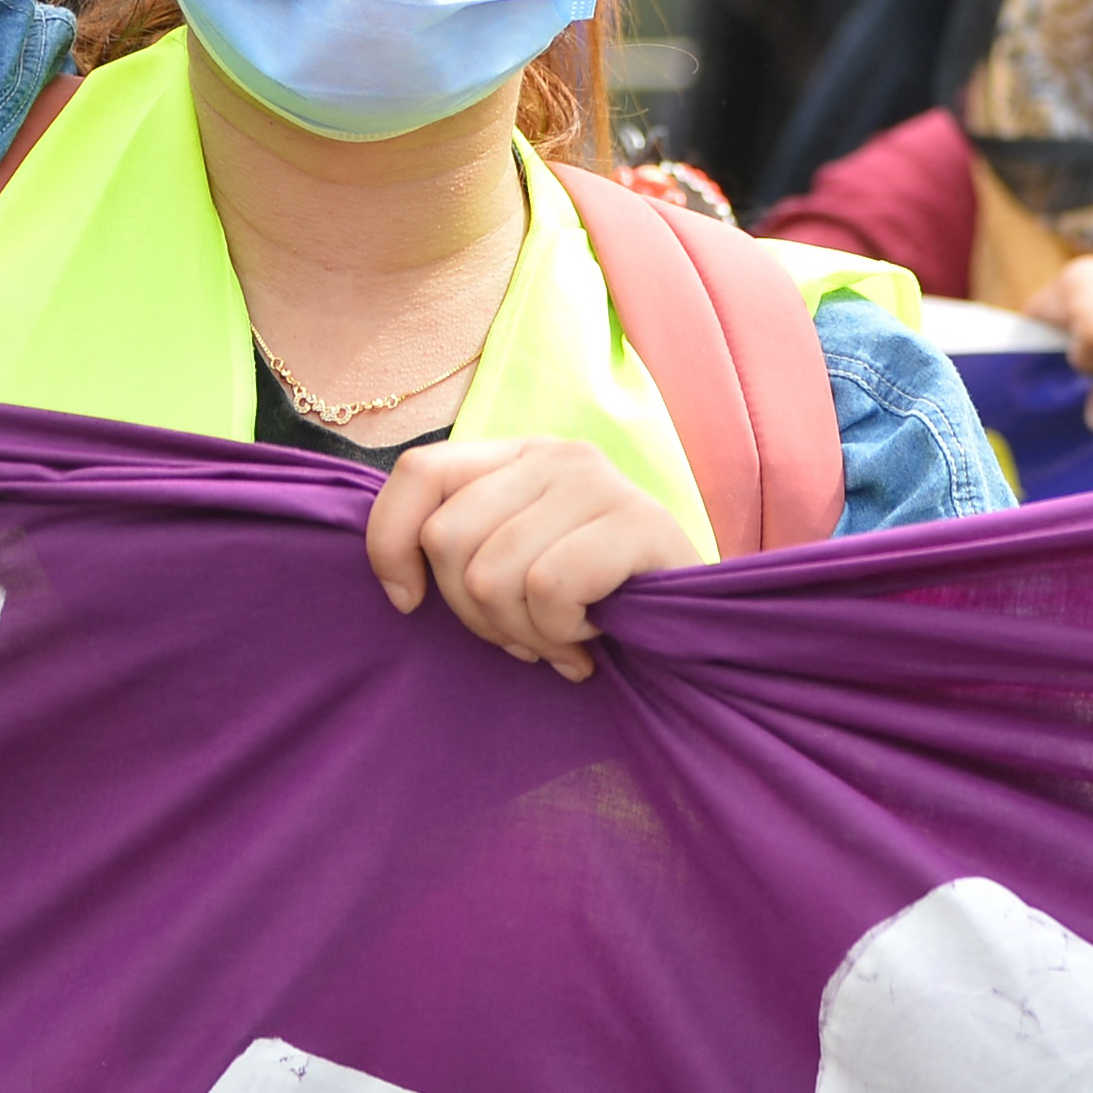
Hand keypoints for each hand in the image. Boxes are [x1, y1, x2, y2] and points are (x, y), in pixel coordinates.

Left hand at [362, 436, 696, 680]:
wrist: (702, 624)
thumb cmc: (596, 601)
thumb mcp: (519, 563)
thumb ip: (466, 549)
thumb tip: (400, 588)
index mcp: (519, 454)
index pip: (419, 472)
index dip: (390, 543)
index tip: (407, 603)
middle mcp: (557, 455)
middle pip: (446, 539)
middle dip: (473, 614)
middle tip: (525, 635)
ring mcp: (600, 483)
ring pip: (491, 575)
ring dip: (525, 633)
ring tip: (565, 638)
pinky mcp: (640, 521)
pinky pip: (548, 590)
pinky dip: (563, 633)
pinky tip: (594, 635)